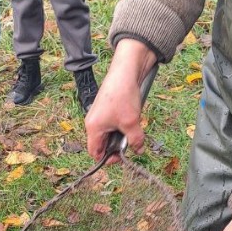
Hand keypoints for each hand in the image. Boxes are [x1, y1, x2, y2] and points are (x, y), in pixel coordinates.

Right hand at [85, 39, 156, 159]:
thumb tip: (138, 150)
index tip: (122, 156)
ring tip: (132, 128)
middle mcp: (93, 122)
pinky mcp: (107, 108)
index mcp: (93, 128)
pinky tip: (132, 119)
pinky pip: (113, 123)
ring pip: (110, 134)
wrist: (126, 71)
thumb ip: (135, 140)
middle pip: (103, 144)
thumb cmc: (123, 96)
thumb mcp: (131, 122)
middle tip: (131, 143)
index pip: (95, 153)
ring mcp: (100, 115)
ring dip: (122, 135)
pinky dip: (123, 125)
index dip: (108, 159)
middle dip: (117, 146)